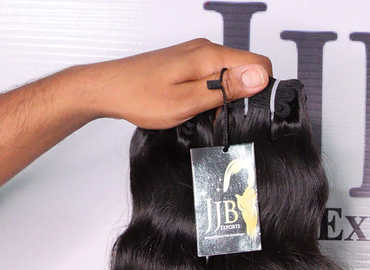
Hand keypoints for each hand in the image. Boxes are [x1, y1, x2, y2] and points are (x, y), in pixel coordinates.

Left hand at [80, 38, 272, 128]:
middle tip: (218, 118)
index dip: (260, 90)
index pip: (258, 64)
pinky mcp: (188, 63)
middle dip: (242, 97)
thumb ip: (225, 88)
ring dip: (224, 99)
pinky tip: (194, 108)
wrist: (108, 88)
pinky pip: (213, 77)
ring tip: (202, 115)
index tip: (247, 111)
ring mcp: (196, 55)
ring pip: (229, 75)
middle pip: (245, 70)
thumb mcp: (188, 101)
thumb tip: (259, 76)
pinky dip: (211, 96)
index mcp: (209, 56)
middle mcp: (205, 49)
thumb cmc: (141, 96)